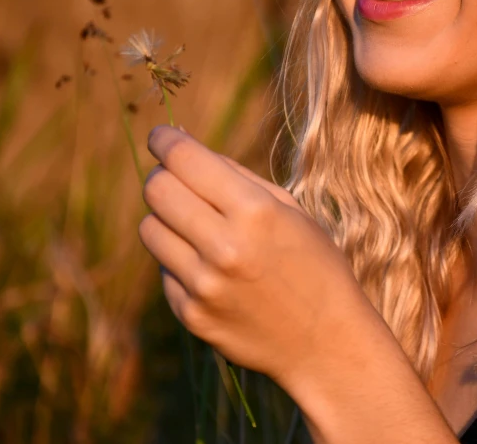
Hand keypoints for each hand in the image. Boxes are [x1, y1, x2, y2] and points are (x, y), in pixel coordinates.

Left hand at [138, 125, 378, 385]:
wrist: (327, 342)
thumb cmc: (317, 266)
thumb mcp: (292, 212)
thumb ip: (239, 179)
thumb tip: (188, 151)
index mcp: (256, 213)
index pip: (185, 160)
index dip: (166, 140)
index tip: (161, 135)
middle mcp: (224, 247)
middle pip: (157, 190)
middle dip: (162, 175)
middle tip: (175, 178)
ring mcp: (204, 285)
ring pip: (150, 229)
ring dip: (166, 218)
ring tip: (196, 226)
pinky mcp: (191, 315)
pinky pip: (165, 270)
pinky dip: (179, 260)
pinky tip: (211, 269)